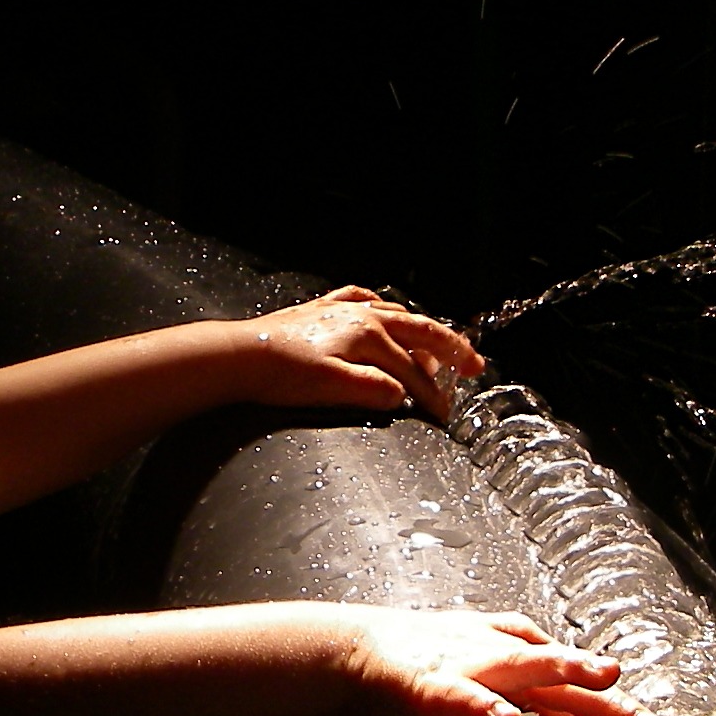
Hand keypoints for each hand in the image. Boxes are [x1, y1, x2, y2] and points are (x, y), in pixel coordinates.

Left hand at [235, 287, 483, 421]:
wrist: (241, 356)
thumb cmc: (284, 375)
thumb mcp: (333, 388)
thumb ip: (372, 391)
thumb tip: (402, 396)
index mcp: (369, 335)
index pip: (412, 371)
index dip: (432, 396)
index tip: (444, 416)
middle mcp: (361, 316)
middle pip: (417, 332)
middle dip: (450, 350)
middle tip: (474, 366)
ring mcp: (341, 311)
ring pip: (395, 314)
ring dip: (420, 331)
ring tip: (434, 348)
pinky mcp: (319, 311)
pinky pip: (360, 300)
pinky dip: (378, 305)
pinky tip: (380, 309)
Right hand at [334, 609, 658, 715]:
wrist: (353, 653)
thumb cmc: (420, 668)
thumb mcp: (483, 674)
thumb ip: (523, 693)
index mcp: (517, 660)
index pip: (575, 691)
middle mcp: (502, 658)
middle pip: (567, 680)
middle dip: (610, 703)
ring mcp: (470, 667)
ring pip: (526, 666)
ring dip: (566, 668)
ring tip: (603, 676)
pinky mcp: (433, 684)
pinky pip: (464, 697)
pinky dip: (485, 707)